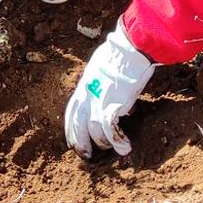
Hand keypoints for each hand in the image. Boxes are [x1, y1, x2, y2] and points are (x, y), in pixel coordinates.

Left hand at [64, 20, 154, 156]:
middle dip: (80, 143)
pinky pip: (111, 130)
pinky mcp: (113, 104)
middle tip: (85, 155)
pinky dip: (117, 142)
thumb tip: (104, 91)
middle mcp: (87, 94)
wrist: (131, 47)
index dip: (71, 128)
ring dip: (102, 143)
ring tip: (109, 148)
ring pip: (94, 131)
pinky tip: (124, 148)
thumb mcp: (101, 67)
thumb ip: (99, 82)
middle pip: (77, 125)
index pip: (72, 111)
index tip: (73, 140)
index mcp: (84, 85)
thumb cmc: (120, 52)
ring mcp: (99, 100)